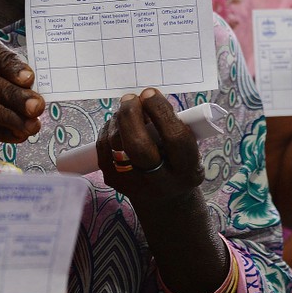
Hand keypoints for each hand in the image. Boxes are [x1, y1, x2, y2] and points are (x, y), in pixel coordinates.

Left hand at [96, 88, 203, 203]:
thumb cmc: (179, 162)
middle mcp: (161, 181)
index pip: (175, 137)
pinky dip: (107, 131)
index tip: (150, 93)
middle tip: (130, 98)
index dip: (160, 111)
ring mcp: (134, 185)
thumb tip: (146, 100)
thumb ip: (171, 126)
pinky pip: (103, 150)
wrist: (166, 199)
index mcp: (187, 170)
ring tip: (126, 110)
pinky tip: (116, 124)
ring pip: (116, 146)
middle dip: (131, 116)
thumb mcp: (187, 148)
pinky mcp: (115, 182)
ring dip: (118, 120)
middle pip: (138, 146)